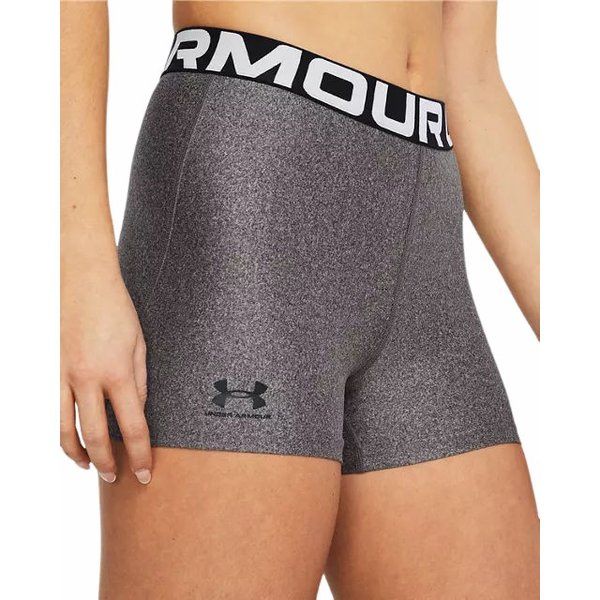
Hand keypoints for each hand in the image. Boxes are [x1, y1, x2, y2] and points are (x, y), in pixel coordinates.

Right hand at [60, 265, 151, 483]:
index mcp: (117, 373)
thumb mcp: (140, 347)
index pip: (132, 426)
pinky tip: (75, 442)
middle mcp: (88, 381)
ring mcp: (67, 378)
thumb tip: (138, 412)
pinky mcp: (56, 374)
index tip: (146, 472)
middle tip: (120, 479)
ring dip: (81, 455)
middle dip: (110, 463)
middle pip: (96, 436)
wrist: (86, 285)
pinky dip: (65, 434)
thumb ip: (140, 383)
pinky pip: (58, 412)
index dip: (140, 454)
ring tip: (94, 469)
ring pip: (68, 430)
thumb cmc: (119, 311)